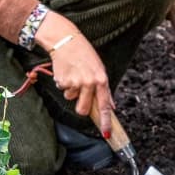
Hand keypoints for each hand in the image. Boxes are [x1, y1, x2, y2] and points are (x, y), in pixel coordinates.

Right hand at [37, 13, 112, 137]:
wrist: (66, 40)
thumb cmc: (84, 54)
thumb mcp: (99, 68)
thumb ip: (105, 89)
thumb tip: (111, 106)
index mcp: (101, 79)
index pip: (104, 106)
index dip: (105, 121)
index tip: (106, 133)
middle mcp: (89, 82)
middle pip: (82, 110)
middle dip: (80, 106)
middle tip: (79, 94)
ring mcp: (75, 82)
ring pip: (70, 98)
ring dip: (71, 90)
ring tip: (73, 74)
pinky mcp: (62, 80)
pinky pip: (62, 89)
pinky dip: (63, 82)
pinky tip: (66, 71)